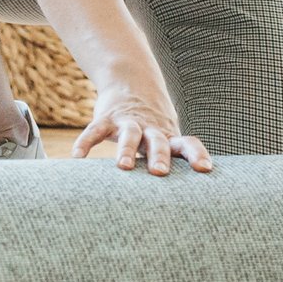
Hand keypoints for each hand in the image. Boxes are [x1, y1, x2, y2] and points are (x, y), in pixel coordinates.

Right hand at [73, 75, 212, 177]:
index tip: (205, 169)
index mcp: (167, 136)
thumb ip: (169, 162)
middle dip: (159, 156)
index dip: (196, 155)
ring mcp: (128, 121)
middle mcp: (150, 128)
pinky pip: (95, 130)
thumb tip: (182, 200)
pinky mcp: (106, 117)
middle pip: (158, 141)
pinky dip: (86, 142)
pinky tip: (78, 156)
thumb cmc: (151, 123)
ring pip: (129, 134)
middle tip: (160, 172)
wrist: (130, 81)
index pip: (187, 143)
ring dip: (126, 150)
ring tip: (123, 167)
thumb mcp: (164, 137)